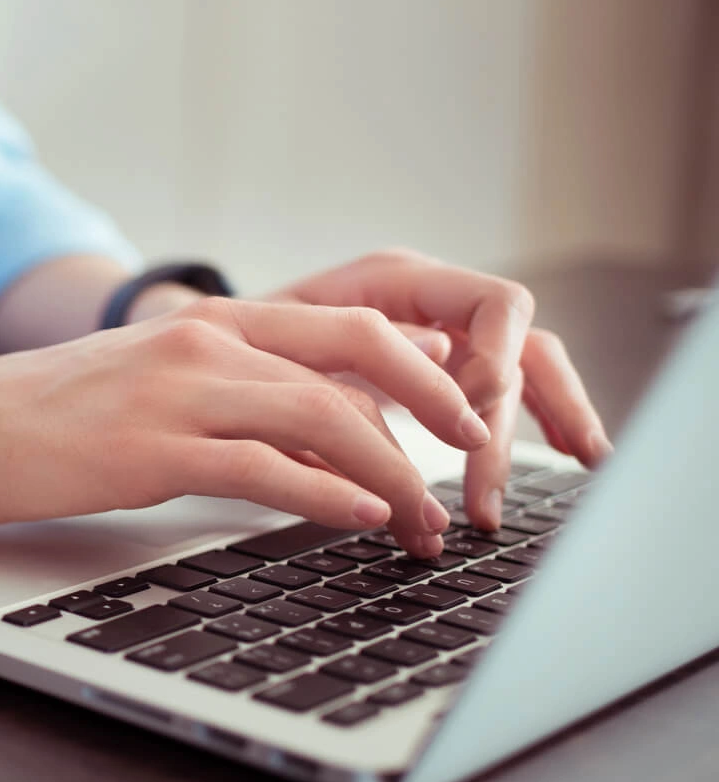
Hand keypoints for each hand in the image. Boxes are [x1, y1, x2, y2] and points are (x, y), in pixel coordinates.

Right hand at [0, 294, 493, 554]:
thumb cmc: (34, 420)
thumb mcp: (141, 389)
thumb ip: (224, 397)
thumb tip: (313, 439)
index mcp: (207, 325)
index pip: (346, 329)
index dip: (421, 370)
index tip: (463, 419)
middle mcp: (202, 343)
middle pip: (359, 355)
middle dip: (439, 407)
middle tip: (483, 458)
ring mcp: (175, 393)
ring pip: (325, 415)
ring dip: (397, 473)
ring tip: (430, 523)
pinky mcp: (148, 450)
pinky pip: (264, 467)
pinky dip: (329, 494)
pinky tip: (363, 518)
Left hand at [262, 250, 609, 528]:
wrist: (205, 352)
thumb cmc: (234, 342)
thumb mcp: (276, 344)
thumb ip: (350, 348)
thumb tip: (438, 353)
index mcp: (398, 281)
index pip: (492, 306)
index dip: (495, 362)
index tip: (469, 422)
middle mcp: (435, 301)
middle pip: (518, 349)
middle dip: (508, 428)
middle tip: (481, 500)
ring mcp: (446, 335)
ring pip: (528, 372)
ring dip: (544, 430)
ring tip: (521, 500)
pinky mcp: (443, 374)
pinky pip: (515, 390)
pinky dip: (547, 420)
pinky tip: (576, 453)